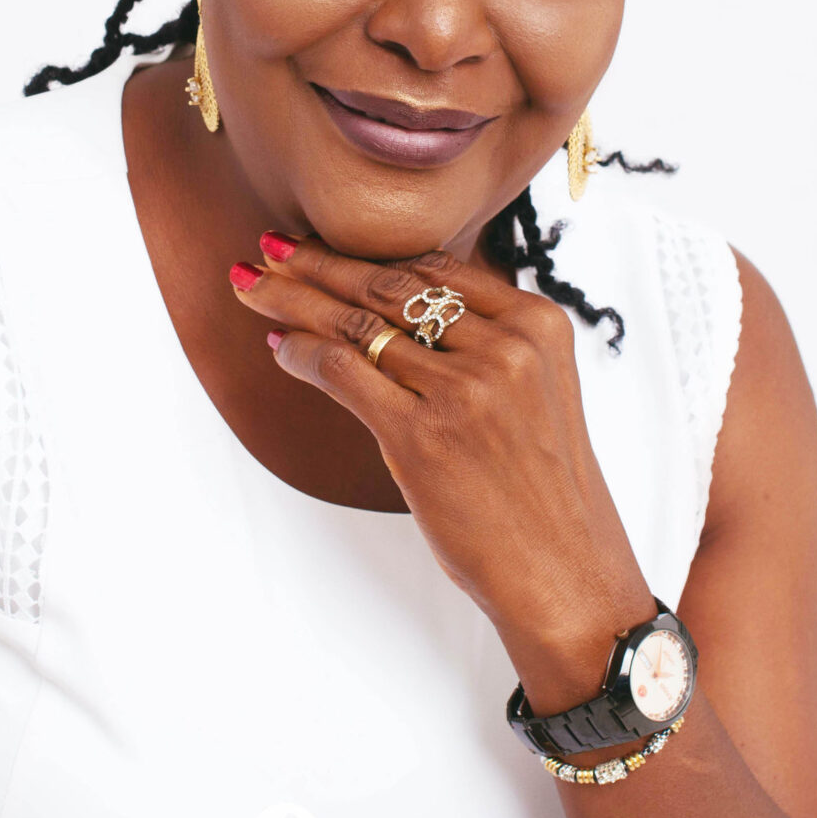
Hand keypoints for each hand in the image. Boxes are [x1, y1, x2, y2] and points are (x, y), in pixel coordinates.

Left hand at [227, 233, 656, 711]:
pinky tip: (276, 346)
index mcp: (538, 325)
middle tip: (268, 250)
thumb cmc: (543, 494)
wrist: (565, 573)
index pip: (435, 267)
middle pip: (389, 286)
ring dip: (292, 302)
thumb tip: (404, 309)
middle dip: (317, 265)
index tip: (320, 244)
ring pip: (354, 323)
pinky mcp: (423, 434)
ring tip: (250, 287)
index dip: (368, 252)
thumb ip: (487, 344)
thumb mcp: (539, 393)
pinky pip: (342, 371)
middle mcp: (505, 346)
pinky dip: (300, 353)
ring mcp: (464, 389)